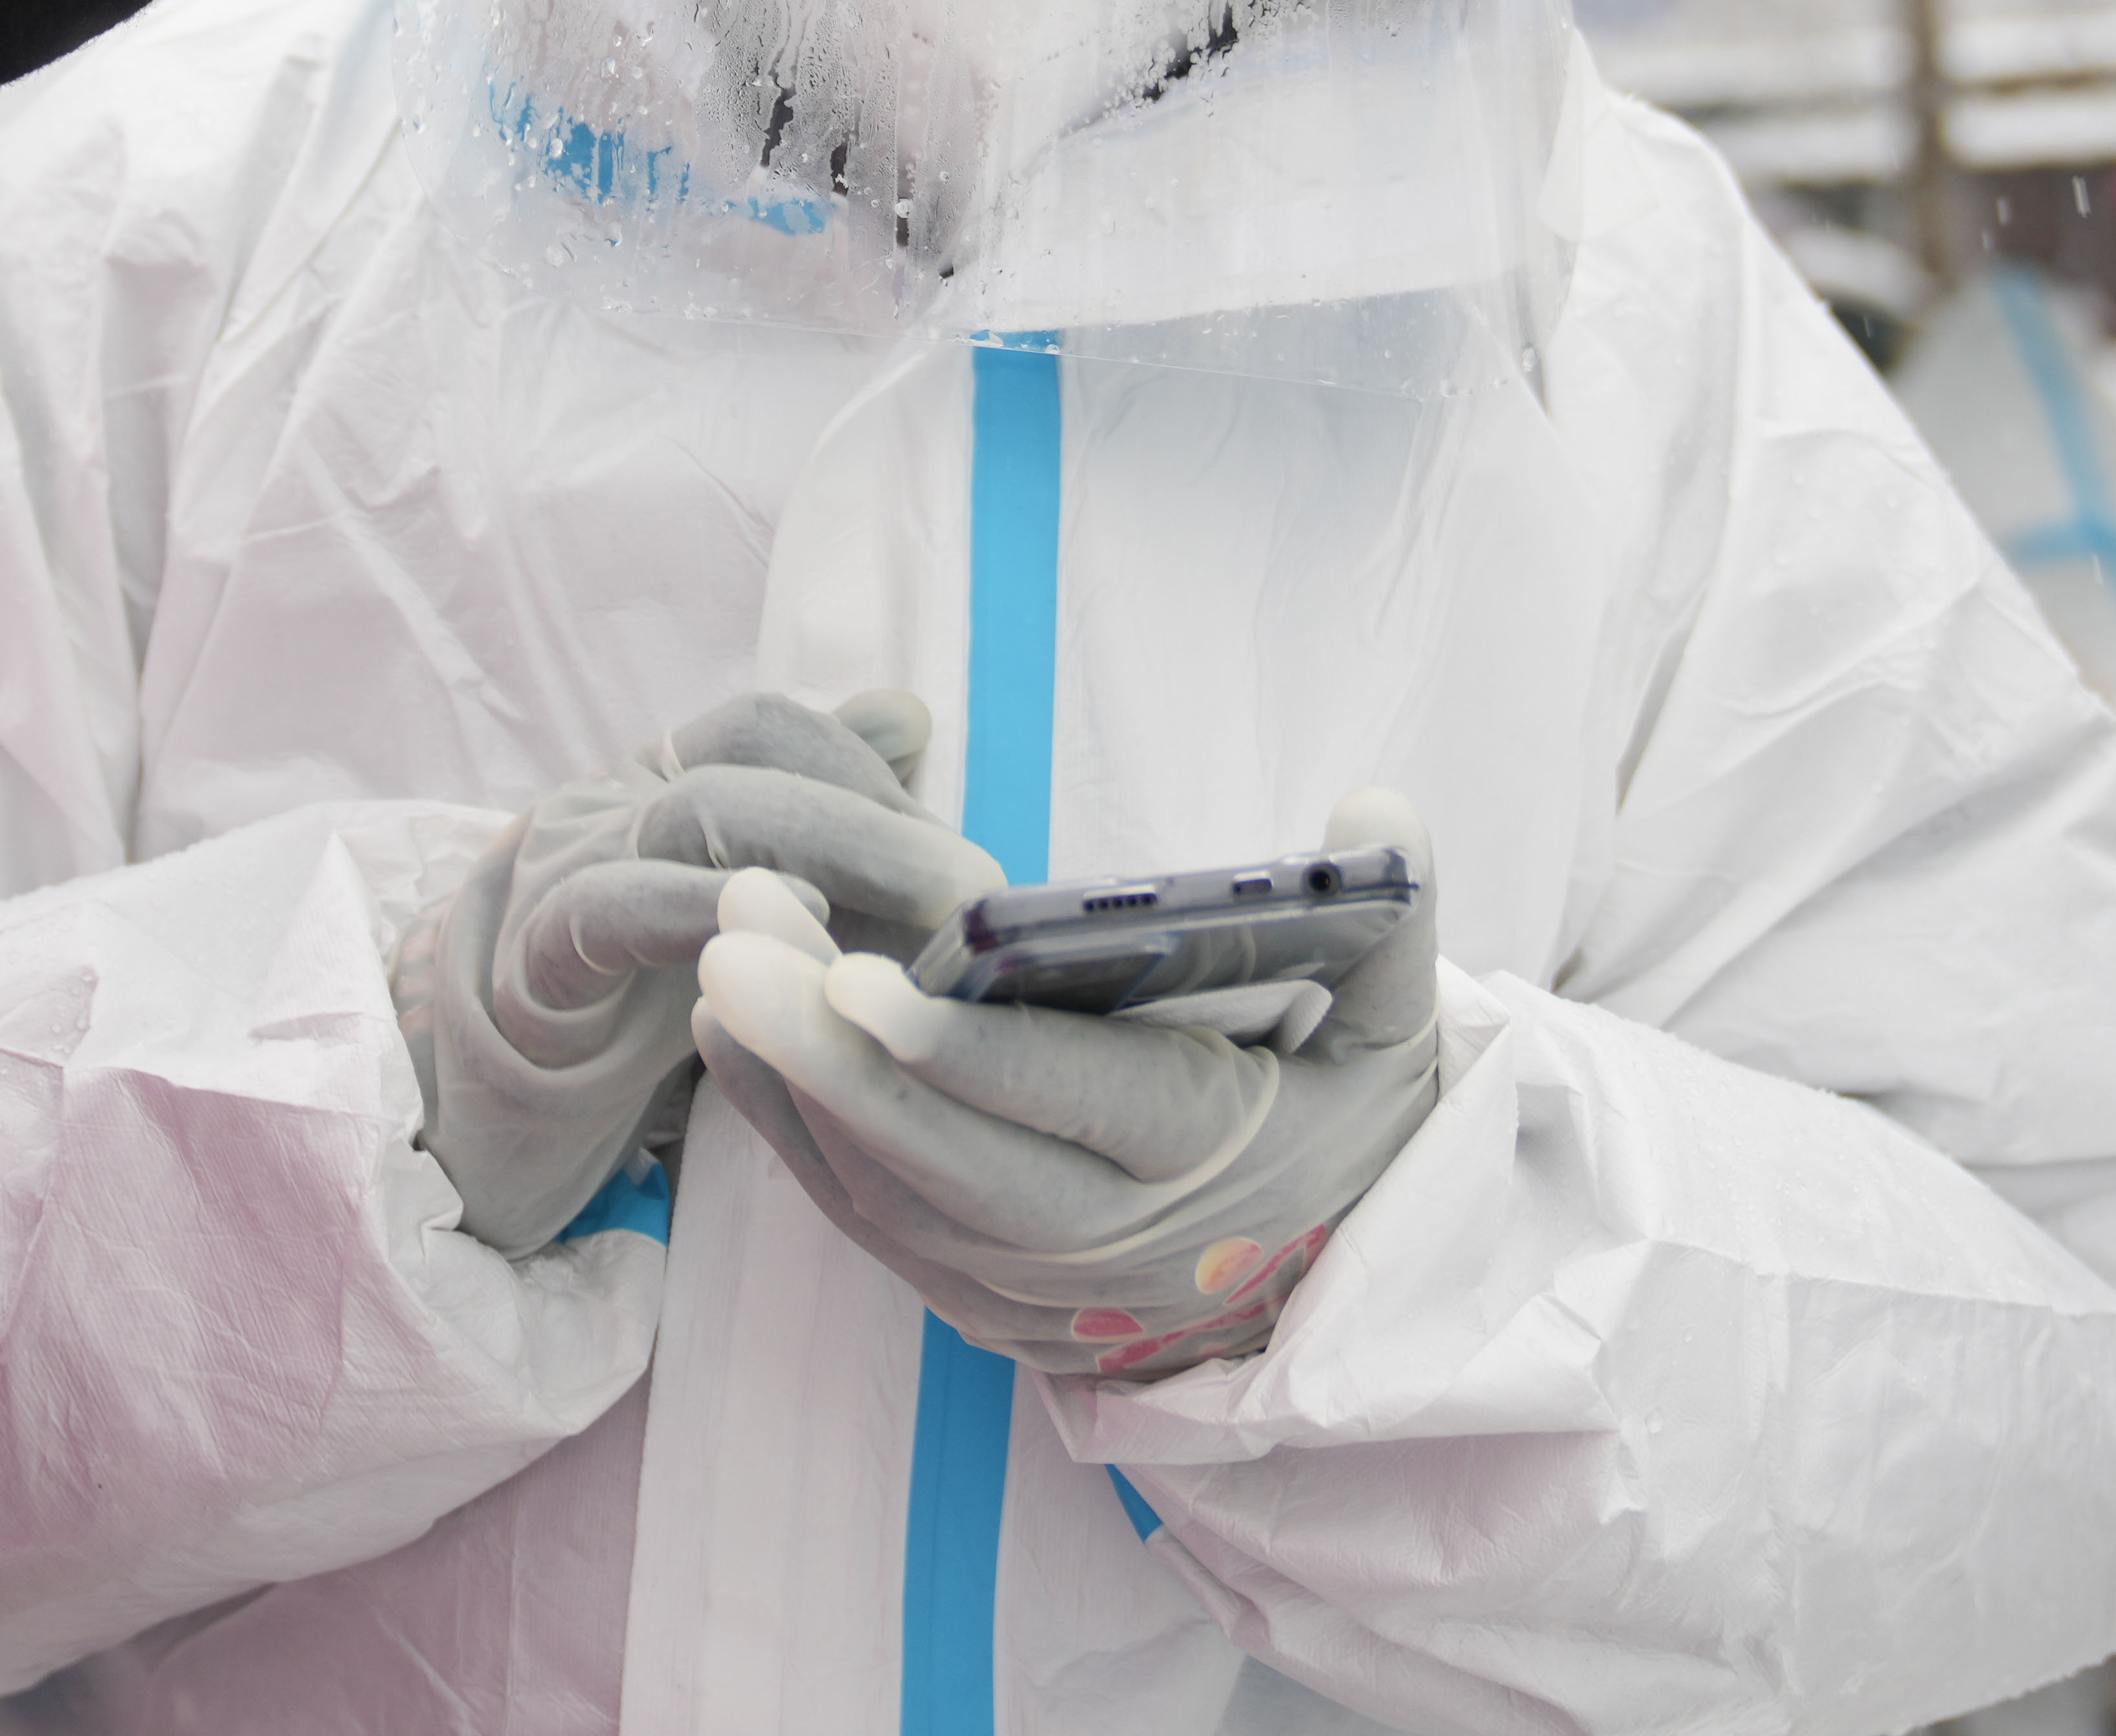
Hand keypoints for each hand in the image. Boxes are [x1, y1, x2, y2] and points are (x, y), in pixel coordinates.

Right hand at [397, 689, 999, 1254]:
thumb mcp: (729, 897)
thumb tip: (908, 716)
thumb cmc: (624, 990)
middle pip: (743, 759)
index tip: (965, 860)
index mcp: (660, 779)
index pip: (771, 728)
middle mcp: (610, 804)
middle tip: (975, 892)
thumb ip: (813, 814)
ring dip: (820, 851)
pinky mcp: (526, 968)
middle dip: (874, 817)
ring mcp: (559, 874)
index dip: (871, 772)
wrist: (485, 1096)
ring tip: (916, 917)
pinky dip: (693, 910)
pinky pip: (603, 915)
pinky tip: (780, 937)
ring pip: (684, 818)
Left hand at [688, 789, 1442, 1379]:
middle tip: (733, 937)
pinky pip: (861, 1218)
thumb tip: (1374, 817)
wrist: (1329, 1297)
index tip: (856, 975)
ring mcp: (1024, 1280)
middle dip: (827, 1050)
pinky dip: (787, 1131)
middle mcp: (1100, 1238)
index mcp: (1200, 1152)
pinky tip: (727, 1036)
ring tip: (720, 955)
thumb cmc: (1348, 1125)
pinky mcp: (970, 1293)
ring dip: (789, 1076)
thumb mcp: (1395, 1033)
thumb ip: (1392, 922)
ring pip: (883, 1189)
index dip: (957, 1048)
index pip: (1065, 1099)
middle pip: (941, 1154)